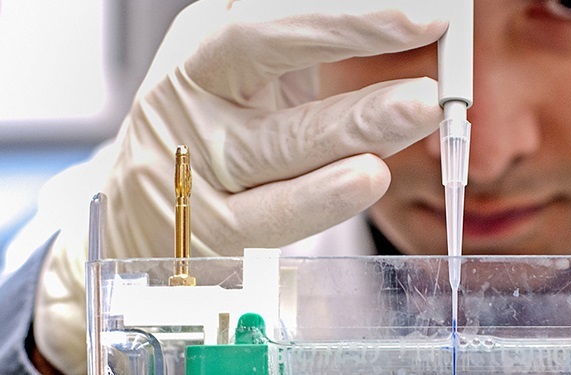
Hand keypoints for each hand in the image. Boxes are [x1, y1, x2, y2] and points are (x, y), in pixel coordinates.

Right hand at [105, 0, 448, 257]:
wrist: (147, 214)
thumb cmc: (217, 131)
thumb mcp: (246, 73)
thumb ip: (298, 39)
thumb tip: (386, 16)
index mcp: (200, 48)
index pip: (263, 19)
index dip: (339, 16)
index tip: (414, 15)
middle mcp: (185, 96)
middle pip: (256, 57)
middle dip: (346, 40)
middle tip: (423, 41)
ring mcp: (191, 165)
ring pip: (272, 142)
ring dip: (352, 126)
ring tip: (420, 110)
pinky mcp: (206, 230)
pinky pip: (267, 214)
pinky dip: (320, 198)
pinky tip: (366, 177)